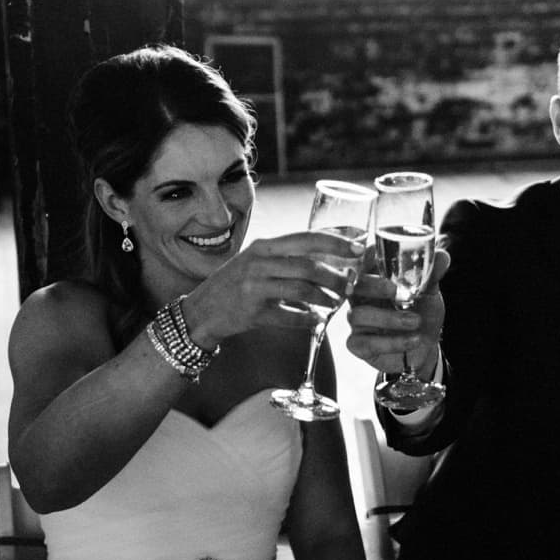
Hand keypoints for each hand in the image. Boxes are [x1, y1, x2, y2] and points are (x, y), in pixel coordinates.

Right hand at [180, 230, 364, 344]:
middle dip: (335, 276)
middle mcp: (258, 263)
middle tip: (350, 286)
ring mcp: (254, 288)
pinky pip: (289, 316)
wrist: (201, 311)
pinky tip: (316, 321)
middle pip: (307, 265)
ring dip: (324, 298)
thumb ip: (286, 258)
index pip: (305, 238)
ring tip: (335, 304)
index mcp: (263, 247)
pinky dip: (307, 319)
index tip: (358, 247)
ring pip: (301, 290)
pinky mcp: (252, 313)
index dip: (335, 242)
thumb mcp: (257, 261)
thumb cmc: (235, 284)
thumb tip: (329, 258)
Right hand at [345, 247, 447, 375]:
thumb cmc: (422, 313)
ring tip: (415, 321)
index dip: (363, 257)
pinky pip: (365, 343)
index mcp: (373, 278)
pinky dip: (392, 341)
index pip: (360, 262)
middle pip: (353, 286)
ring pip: (358, 315)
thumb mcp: (429, 292)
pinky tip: (413, 339)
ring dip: (389, 318)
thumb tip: (442, 256)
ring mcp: (356, 322)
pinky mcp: (358, 345)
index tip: (375, 253)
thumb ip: (431, 274)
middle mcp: (360, 297)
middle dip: (374, 286)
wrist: (426, 348)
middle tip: (396, 291)